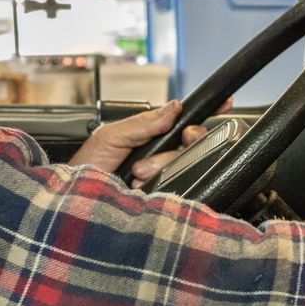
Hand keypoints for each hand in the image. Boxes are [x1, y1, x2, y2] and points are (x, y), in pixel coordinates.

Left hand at [68, 98, 231, 187]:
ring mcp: (167, 178)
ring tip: (135, 177)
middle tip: (146, 160)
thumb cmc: (87, 171)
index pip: (184, 122)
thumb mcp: (111, 137)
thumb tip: (174, 107)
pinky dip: (163, 186)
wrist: (78, 203)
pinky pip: (184, 187)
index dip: (207, 111)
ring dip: (160, 169)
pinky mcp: (167, 198)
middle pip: (192, 144)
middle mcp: (163, 157)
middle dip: (170, 151)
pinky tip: (144, 190)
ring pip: (188, 165)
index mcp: (151, 137)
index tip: (226, 102)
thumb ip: (143, 122)